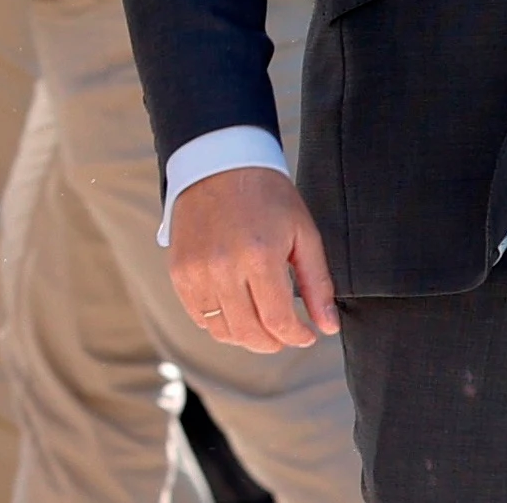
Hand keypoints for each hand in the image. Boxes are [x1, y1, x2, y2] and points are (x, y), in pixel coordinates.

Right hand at [167, 166, 336, 352]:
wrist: (218, 164)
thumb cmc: (267, 195)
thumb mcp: (303, 233)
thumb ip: (317, 284)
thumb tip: (328, 327)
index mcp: (260, 257)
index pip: (278, 321)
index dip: (297, 337)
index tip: (307, 336)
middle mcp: (223, 268)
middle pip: (249, 333)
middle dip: (274, 343)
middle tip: (286, 334)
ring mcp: (196, 272)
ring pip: (222, 331)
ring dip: (247, 337)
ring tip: (262, 324)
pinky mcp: (179, 272)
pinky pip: (199, 316)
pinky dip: (219, 323)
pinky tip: (237, 310)